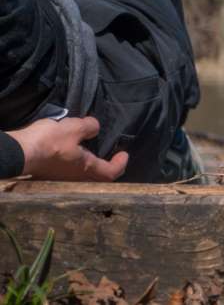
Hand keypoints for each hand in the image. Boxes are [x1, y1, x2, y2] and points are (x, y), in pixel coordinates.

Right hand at [8, 117, 127, 181]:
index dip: (121, 164)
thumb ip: (89, 127)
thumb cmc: (49, 143)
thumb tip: (95, 128)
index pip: (111, 173)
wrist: (18, 153)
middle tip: (111, 154)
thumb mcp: (73, 128)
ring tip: (91, 149)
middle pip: (98, 177)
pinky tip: (72, 149)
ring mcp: (61, 178)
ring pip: (82, 174)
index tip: (124, 154)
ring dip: (90, 163)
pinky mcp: (49, 173)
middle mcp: (75, 177)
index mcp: (86, 168)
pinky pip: (69, 169)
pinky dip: (76, 161)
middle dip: (107, 166)